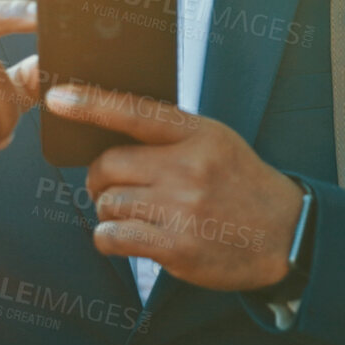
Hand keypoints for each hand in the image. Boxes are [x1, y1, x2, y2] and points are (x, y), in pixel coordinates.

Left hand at [45, 84, 302, 291]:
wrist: (285, 233)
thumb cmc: (241, 183)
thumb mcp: (216, 141)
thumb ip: (170, 134)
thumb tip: (110, 132)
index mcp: (197, 133)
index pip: (134, 111)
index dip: (90, 103)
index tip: (58, 98)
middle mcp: (187, 167)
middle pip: (108, 165)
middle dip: (99, 178)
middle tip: (110, 186)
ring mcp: (180, 208)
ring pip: (107, 202)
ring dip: (109, 210)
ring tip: (134, 214)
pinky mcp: (175, 246)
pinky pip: (112, 236)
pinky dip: (109, 237)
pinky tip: (126, 236)